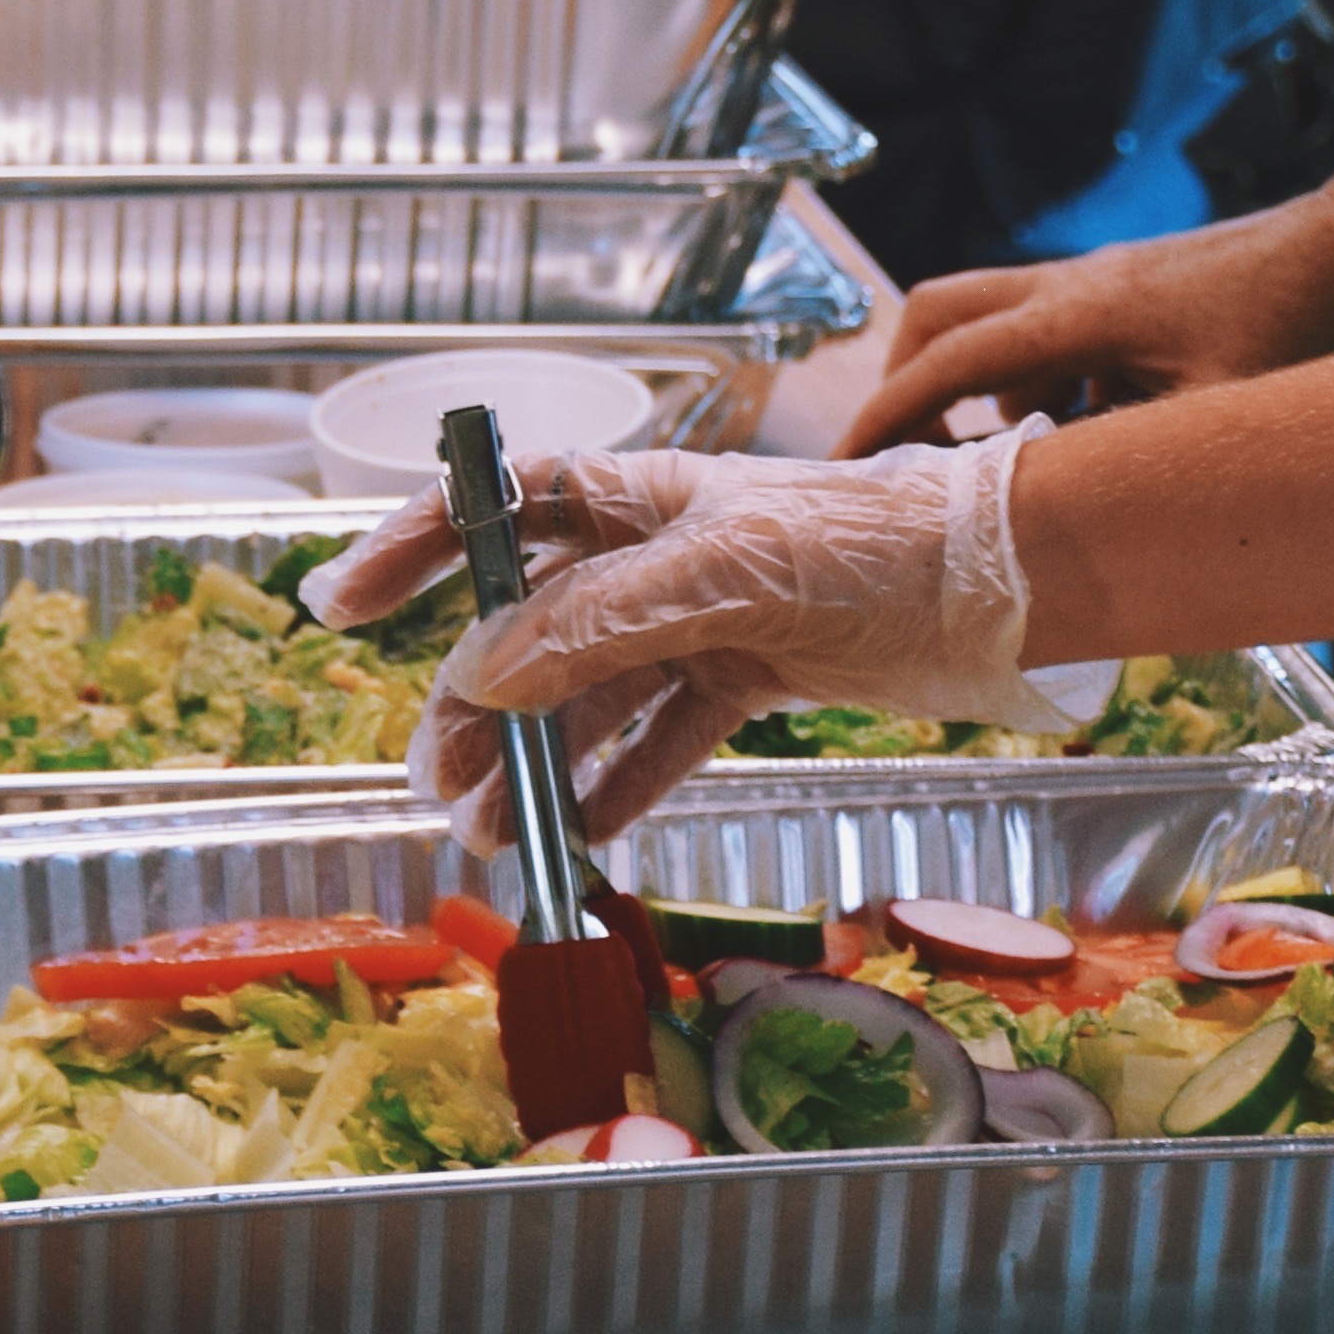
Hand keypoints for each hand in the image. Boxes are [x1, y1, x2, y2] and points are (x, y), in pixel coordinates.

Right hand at [300, 432, 1057, 849]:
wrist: (993, 582)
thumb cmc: (868, 538)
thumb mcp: (723, 569)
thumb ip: (602, 621)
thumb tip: (490, 673)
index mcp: (638, 496)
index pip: (500, 513)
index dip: (416, 551)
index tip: (340, 603)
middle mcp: (657, 556)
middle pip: (533, 630)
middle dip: (475, 706)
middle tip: (435, 784)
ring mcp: (699, 620)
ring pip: (589, 697)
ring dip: (537, 764)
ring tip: (496, 833)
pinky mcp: (746, 680)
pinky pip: (660, 741)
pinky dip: (619, 789)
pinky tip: (581, 838)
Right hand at [843, 180, 1333, 450]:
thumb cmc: (1294, 324)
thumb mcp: (1214, 416)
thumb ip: (1131, 463)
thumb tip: (1058, 518)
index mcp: (1077, 314)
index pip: (947, 361)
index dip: (885, 417)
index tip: (843, 471)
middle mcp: (1069, 286)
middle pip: (938, 314)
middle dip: (906, 384)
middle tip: (914, 458)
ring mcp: (1095, 283)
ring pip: (990, 322)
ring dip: (983, 392)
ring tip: (1019, 462)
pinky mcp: (1123, 293)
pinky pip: (1048, 336)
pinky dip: (1044, 387)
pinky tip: (1096, 433)